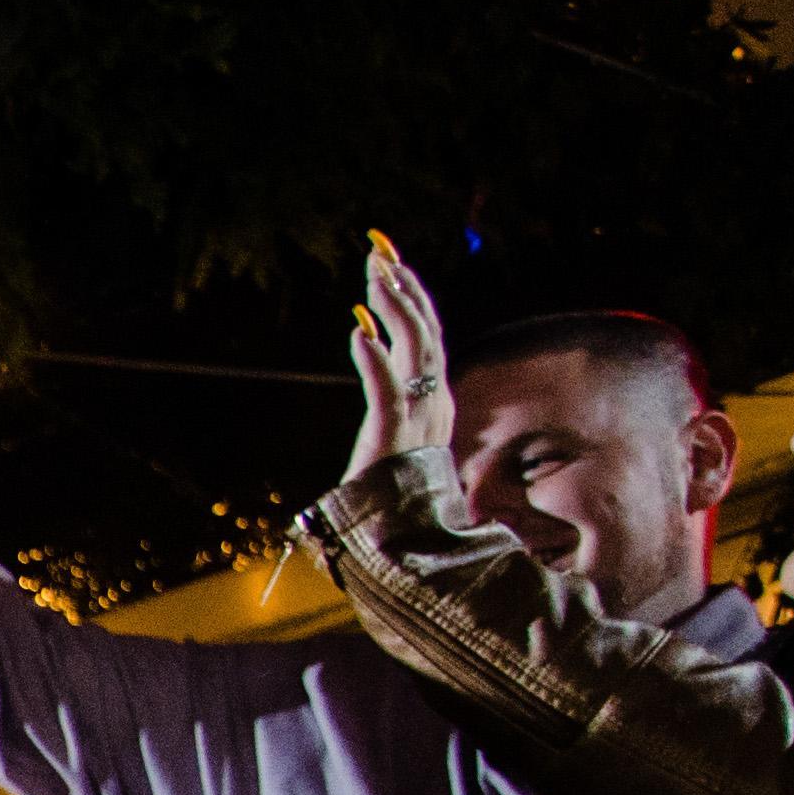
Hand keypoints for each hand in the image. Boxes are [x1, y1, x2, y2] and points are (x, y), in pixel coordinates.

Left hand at [346, 231, 456, 483]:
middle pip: (426, 333)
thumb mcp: (397, 428)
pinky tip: (359, 332)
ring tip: (375, 278)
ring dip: (396, 312)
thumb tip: (373, 339)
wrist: (399, 540)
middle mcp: (433, 403)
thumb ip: (392, 386)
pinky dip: (375, 361)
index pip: (428, 336)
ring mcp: (417, 421)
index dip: (411, 295)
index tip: (389, 261)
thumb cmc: (392, 488)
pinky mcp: (392, 440)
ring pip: (416, 354)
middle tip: (380, 254)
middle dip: (404, 290)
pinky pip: (388, 393)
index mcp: (435, 400)